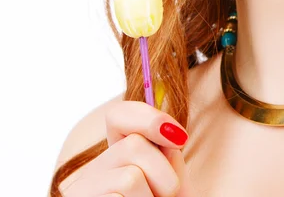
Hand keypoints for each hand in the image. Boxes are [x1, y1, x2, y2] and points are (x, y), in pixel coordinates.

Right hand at [62, 100, 193, 196]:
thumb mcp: (171, 186)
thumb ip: (169, 158)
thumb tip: (169, 135)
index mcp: (115, 160)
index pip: (118, 116)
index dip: (148, 117)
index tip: (179, 137)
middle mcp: (91, 173)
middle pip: (132, 145)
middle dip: (163, 173)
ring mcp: (81, 193)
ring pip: (130, 175)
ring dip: (154, 196)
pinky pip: (120, 196)